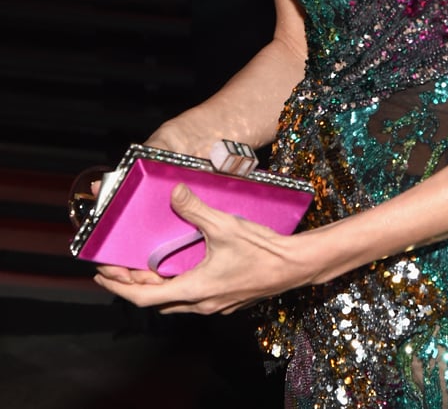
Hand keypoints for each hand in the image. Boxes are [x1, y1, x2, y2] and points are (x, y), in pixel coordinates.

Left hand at [94, 184, 307, 314]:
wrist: (295, 266)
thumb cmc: (263, 249)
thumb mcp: (225, 225)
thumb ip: (196, 209)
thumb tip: (174, 192)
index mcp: (194, 290)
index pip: (144, 297)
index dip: (119, 286)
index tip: (102, 274)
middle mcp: (201, 304)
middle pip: (157, 300)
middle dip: (134, 284)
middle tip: (118, 267)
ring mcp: (215, 305)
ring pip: (175, 301)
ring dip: (156, 286)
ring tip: (144, 268)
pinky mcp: (227, 300)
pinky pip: (192, 298)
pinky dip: (176, 285)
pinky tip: (181, 268)